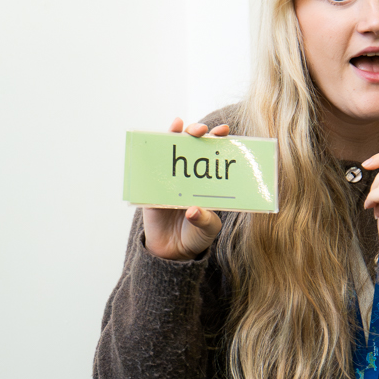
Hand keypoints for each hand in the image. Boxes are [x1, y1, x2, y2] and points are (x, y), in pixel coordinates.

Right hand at [142, 117, 227, 259]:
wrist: (173, 252)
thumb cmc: (196, 236)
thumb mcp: (208, 229)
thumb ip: (205, 220)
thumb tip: (193, 210)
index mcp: (207, 181)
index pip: (214, 155)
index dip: (218, 140)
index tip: (224, 130)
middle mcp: (190, 176)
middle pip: (194, 146)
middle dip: (198, 132)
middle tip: (203, 129)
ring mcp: (172, 179)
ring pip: (174, 150)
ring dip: (176, 135)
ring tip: (181, 126)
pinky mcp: (154, 188)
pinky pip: (153, 168)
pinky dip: (155, 152)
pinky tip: (159, 140)